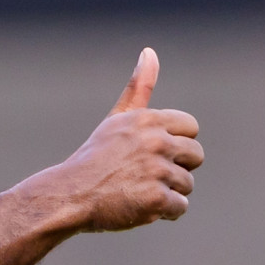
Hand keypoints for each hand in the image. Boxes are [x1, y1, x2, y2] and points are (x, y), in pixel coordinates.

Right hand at [50, 48, 203, 231]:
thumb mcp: (117, 119)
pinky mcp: (156, 198)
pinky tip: (138, 205)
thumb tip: (150, 51)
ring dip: (166, 192)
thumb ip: (139, 87)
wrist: (69, 195)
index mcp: (148, 119)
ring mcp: (156, 171)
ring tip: (136, 191)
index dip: (174, 144)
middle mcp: (155, 141)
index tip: (150, 152)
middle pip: (196, 156)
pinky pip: (179, 207)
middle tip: (143, 175)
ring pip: (187, 184)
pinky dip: (162, 212)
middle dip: (176, 168)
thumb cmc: (94, 159)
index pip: (191, 128)